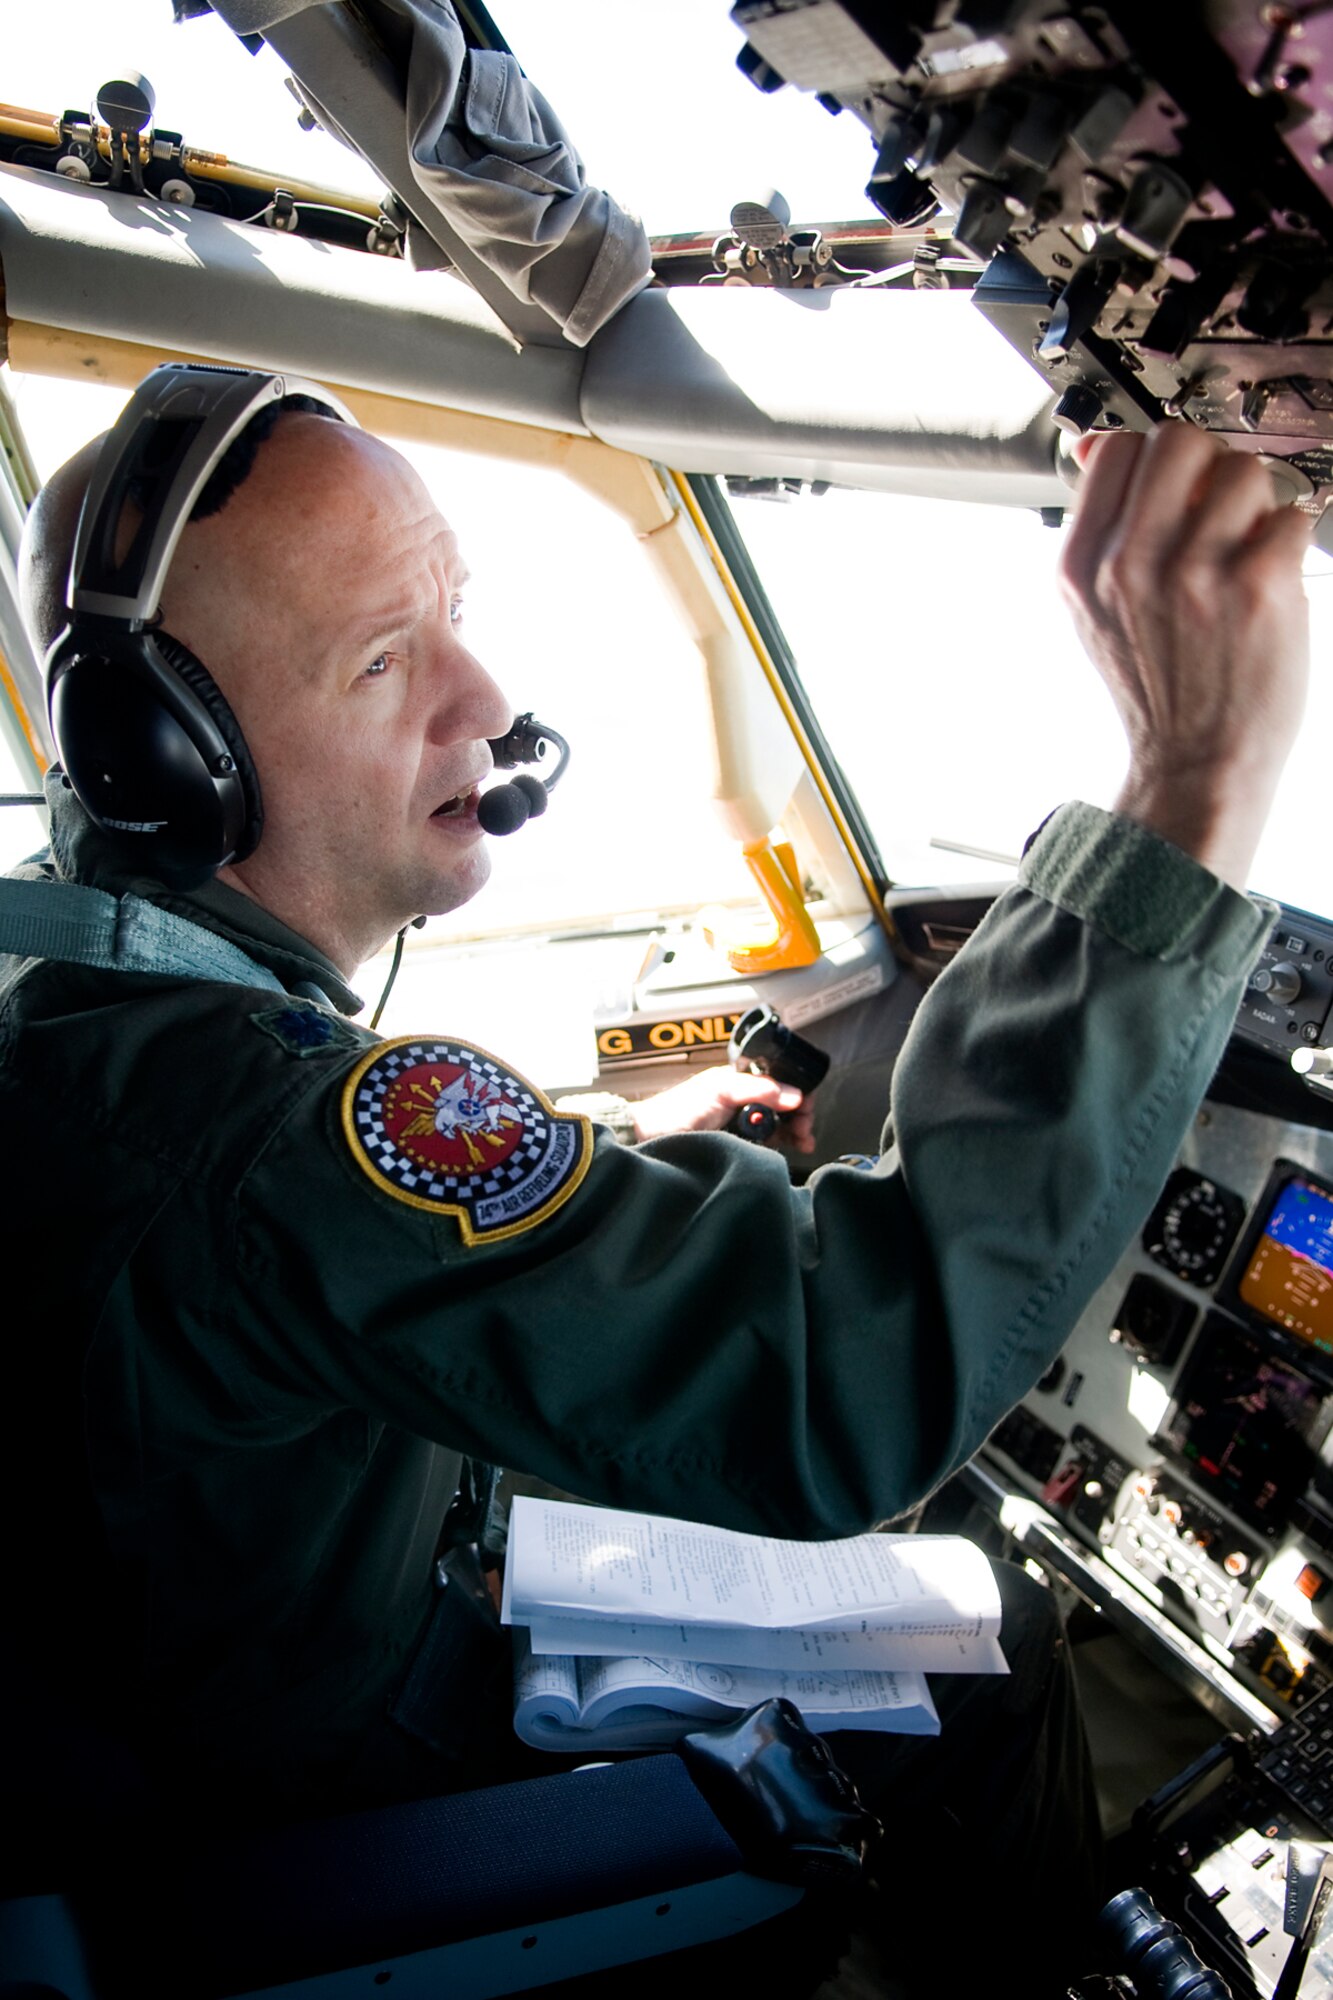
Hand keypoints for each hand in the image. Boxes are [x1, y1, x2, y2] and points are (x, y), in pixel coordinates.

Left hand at [632, 1065, 815, 1153]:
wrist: (650, 1140)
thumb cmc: (675, 1110)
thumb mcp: (719, 1090)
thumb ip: (756, 1088)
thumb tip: (793, 1094)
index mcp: (739, 1081)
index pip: (780, 1082)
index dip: (798, 1093)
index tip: (806, 1109)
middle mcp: (744, 1100)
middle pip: (784, 1105)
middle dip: (801, 1116)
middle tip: (805, 1130)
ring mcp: (742, 1123)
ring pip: (780, 1125)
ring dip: (795, 1131)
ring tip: (801, 1141)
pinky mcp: (740, 1145)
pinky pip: (769, 1144)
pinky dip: (781, 1145)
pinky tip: (787, 1148)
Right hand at [1058, 424, 1311, 888]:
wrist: (1198, 764)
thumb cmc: (1158, 689)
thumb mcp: (1098, 611)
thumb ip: (1099, 528)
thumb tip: (1094, 446)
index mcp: (1083, 566)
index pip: (1116, 450)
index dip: (1154, 460)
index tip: (1174, 490)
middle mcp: (1131, 563)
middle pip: (1179, 442)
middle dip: (1207, 468)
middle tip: (1216, 514)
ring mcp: (1194, 573)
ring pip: (1243, 471)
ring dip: (1256, 505)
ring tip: (1246, 554)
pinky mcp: (1257, 585)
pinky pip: (1292, 515)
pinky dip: (1292, 541)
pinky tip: (1272, 580)